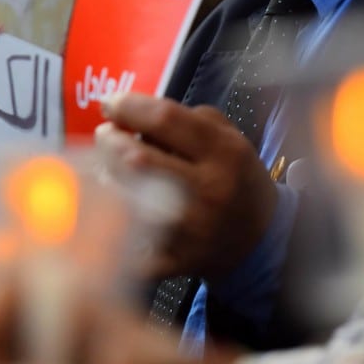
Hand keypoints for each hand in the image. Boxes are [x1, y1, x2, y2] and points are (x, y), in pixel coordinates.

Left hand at [96, 93, 277, 279]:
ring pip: (123, 196)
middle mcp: (209, 190)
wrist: (258, 240)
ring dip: (105, 176)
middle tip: (105, 137)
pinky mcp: (173, 259)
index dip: (128, 107)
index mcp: (224, 152)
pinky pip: (125, 236)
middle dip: (109, 142)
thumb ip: (184, 118)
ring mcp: (190, 229)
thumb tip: (129, 112)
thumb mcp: (228, 138)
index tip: (109, 104)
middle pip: (136, 158)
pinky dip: (110, 218)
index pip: (164, 119)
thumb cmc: (234, 179)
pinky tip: (112, 206)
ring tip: (108, 168)